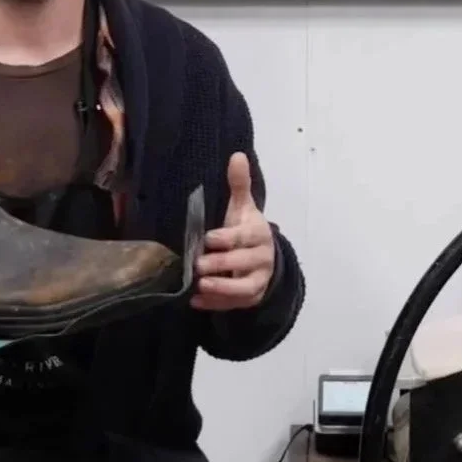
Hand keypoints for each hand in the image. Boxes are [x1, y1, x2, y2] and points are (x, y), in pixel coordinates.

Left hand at [192, 152, 274, 310]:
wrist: (264, 257)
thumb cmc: (246, 229)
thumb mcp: (243, 207)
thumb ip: (239, 185)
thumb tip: (237, 155)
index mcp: (259, 234)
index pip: (245, 237)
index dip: (228, 238)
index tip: (209, 239)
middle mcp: (262, 258)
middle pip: (243, 263)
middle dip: (221, 265)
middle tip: (197, 265)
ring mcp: (258, 280)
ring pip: (244, 288)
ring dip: (222, 289)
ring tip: (199, 287)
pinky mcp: (252, 297)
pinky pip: (235, 304)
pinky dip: (216, 305)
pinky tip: (196, 302)